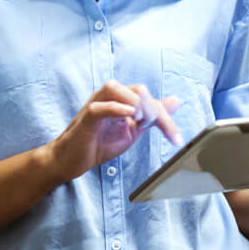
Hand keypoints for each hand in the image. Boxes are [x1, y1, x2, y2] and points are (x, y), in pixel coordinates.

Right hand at [49, 81, 181, 183]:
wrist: (71, 160)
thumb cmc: (98, 143)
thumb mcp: (133, 130)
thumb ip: (152, 115)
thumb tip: (176, 100)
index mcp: (122, 98)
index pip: (150, 99)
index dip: (166, 119)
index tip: (177, 139)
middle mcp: (109, 96)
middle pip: (139, 90)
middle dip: (154, 110)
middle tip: (157, 129)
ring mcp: (96, 104)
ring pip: (116, 89)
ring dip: (135, 103)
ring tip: (141, 121)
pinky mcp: (86, 118)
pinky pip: (100, 107)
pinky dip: (116, 108)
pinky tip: (129, 116)